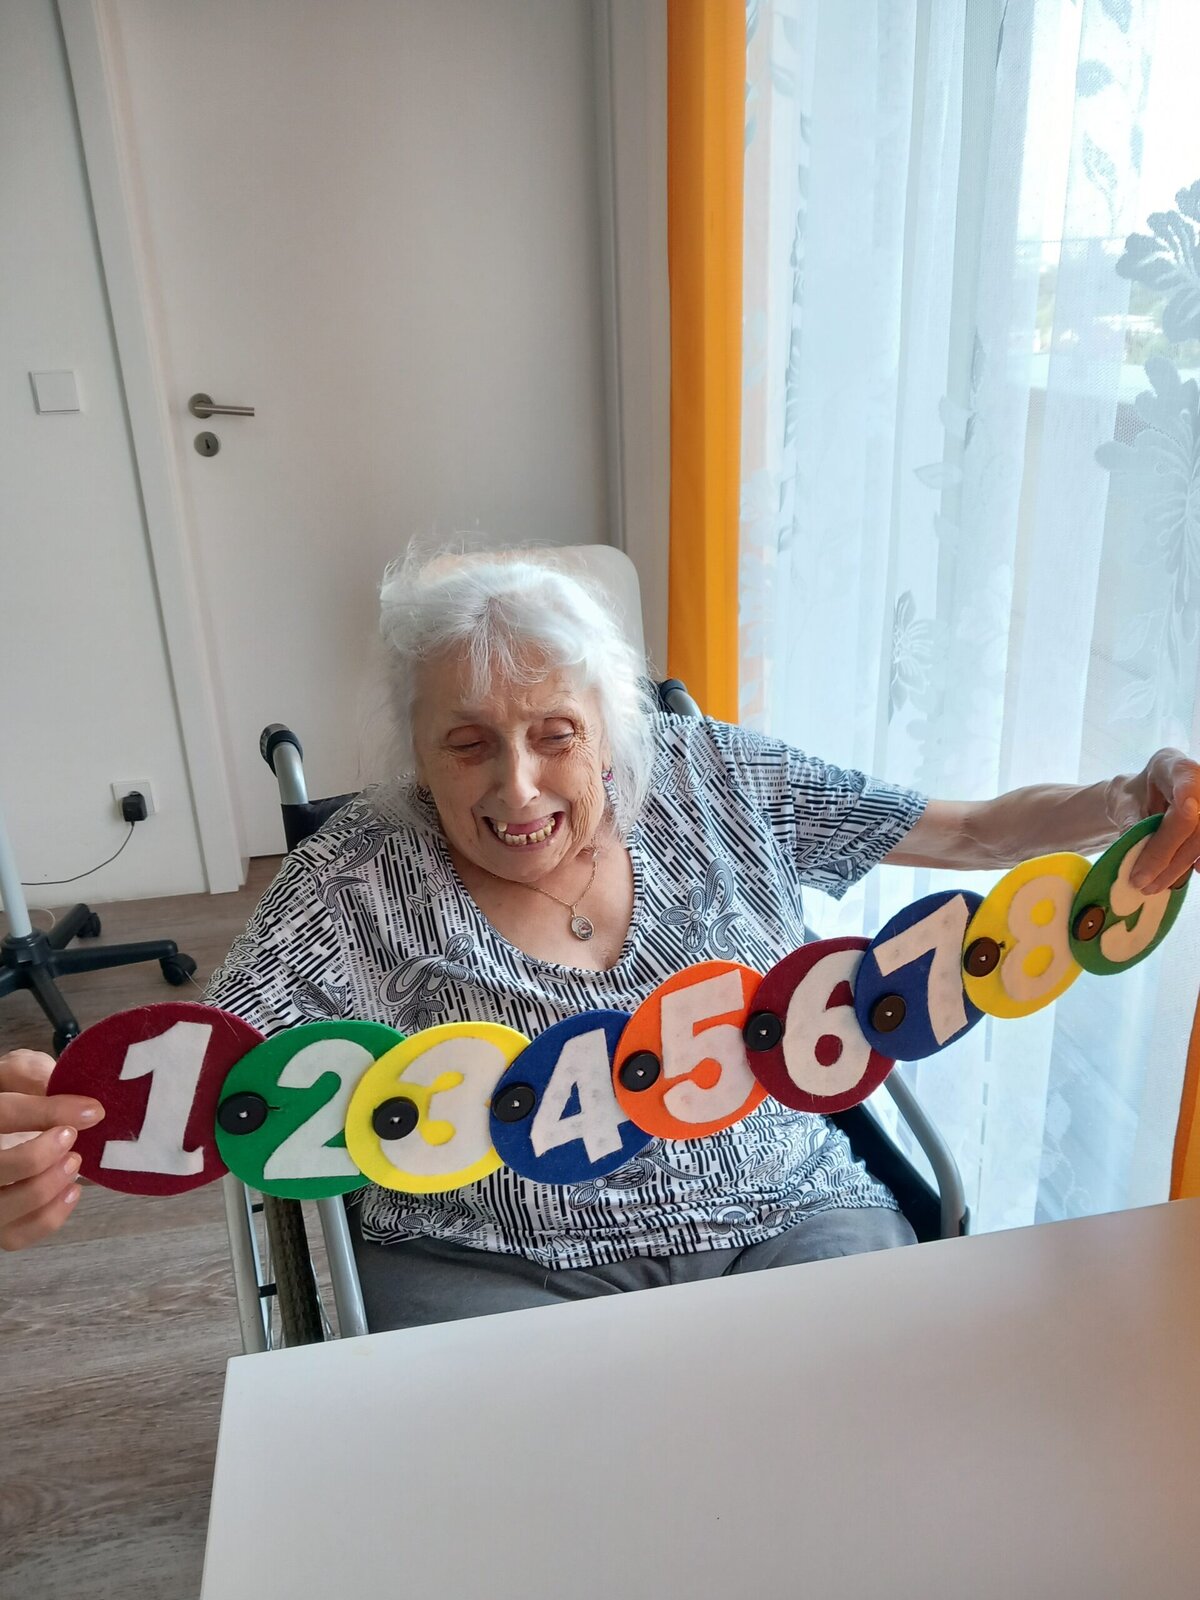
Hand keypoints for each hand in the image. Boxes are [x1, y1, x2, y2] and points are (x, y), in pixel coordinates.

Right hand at [0, 1049, 104, 1250]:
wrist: (11, 1120)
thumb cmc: (16, 1092)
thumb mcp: (20, 1073)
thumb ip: (38, 1078)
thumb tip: (79, 1107)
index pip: (1, 1116)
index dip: (45, 1113)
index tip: (92, 1111)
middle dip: (38, 1157)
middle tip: (70, 1139)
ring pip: (3, 1207)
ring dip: (45, 1187)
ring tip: (73, 1162)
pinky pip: (16, 1236)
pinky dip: (50, 1216)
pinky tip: (71, 1190)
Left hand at [1129, 749, 1199, 894]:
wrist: (1145, 799)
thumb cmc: (1133, 797)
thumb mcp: (1121, 802)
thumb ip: (1129, 818)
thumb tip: (1132, 845)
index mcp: (1172, 765)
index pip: (1185, 777)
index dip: (1188, 794)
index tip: (1186, 809)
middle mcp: (1199, 780)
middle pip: (1192, 820)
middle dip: (1167, 854)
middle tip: (1141, 881)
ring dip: (1177, 867)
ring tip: (1152, 887)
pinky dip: (1192, 864)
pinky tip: (1178, 879)